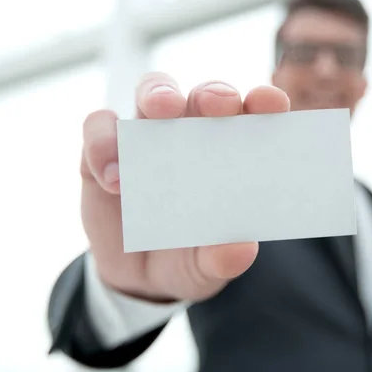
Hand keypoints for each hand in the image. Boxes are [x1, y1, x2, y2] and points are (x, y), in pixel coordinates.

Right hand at [80, 73, 290, 301]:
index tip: (273, 104)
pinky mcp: (104, 151)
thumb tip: (242, 250)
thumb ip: (222, 260)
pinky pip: (99, 127)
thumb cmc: (188, 258)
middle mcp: (192, 136)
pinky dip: (104, 143)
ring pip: (152, 91)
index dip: (264, 102)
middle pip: (204, 95)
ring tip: (162, 112)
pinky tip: (114, 179)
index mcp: (231, 155)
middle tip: (218, 105)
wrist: (139, 279)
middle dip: (213, 93)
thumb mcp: (207, 268)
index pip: (253, 116)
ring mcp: (147, 138)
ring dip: (158, 94)